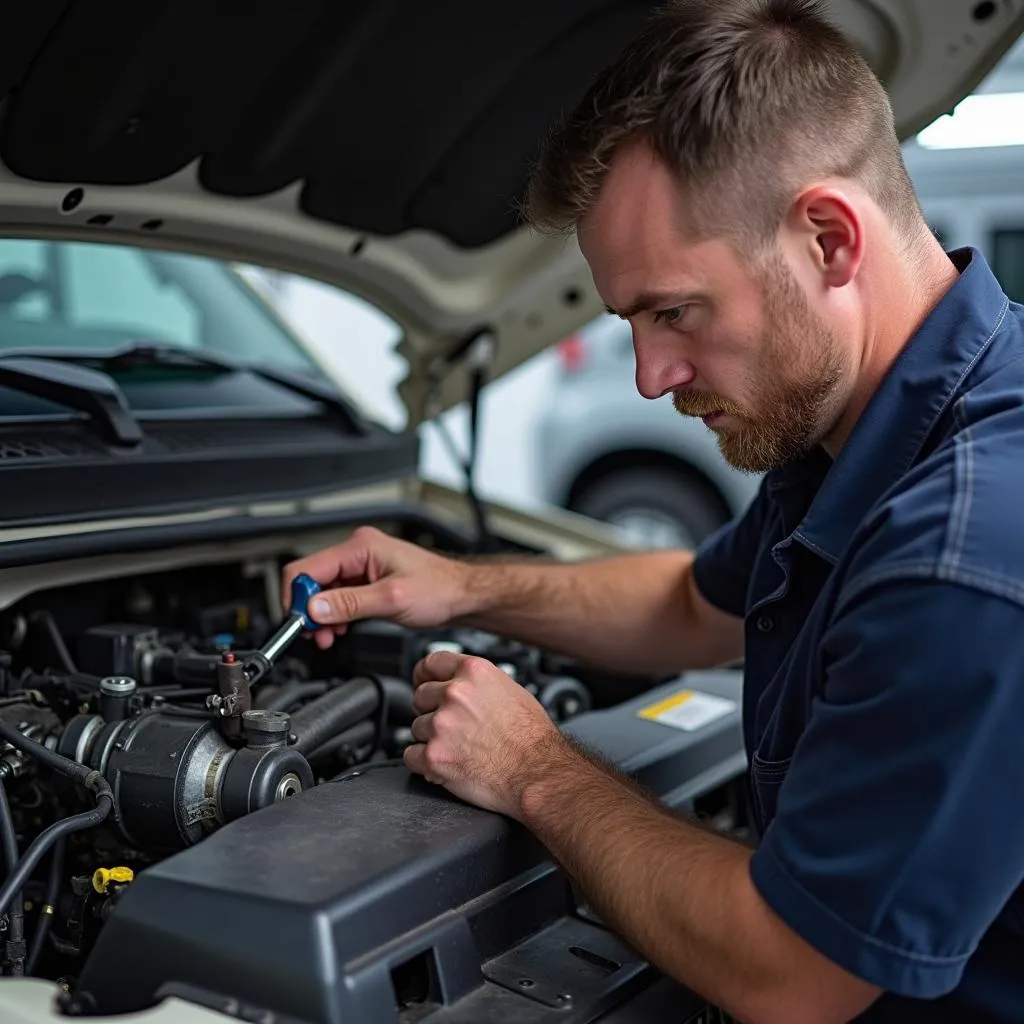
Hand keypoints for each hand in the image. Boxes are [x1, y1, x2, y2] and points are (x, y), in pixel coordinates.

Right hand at [282, 526, 472, 648]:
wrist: (462, 595)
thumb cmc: (440, 589)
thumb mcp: (392, 600)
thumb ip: (349, 604)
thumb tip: (313, 609)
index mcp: (360, 546)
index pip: (306, 568)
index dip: (297, 598)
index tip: (300, 623)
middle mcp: (357, 551)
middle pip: (310, 579)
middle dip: (309, 610)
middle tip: (315, 635)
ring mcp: (360, 566)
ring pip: (321, 591)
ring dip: (320, 615)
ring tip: (328, 636)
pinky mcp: (365, 580)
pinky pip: (336, 597)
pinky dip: (333, 615)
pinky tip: (339, 628)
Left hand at [404, 649, 565, 817]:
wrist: (537, 772)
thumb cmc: (531, 737)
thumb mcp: (511, 690)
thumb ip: (479, 683)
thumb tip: (461, 683)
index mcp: (473, 672)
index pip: (430, 662)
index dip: (425, 675)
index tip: (423, 683)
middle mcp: (455, 694)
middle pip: (420, 696)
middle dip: (432, 712)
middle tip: (453, 727)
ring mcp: (441, 725)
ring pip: (416, 727)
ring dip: (431, 739)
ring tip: (459, 748)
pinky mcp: (434, 756)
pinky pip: (411, 756)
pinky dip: (424, 763)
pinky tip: (445, 764)